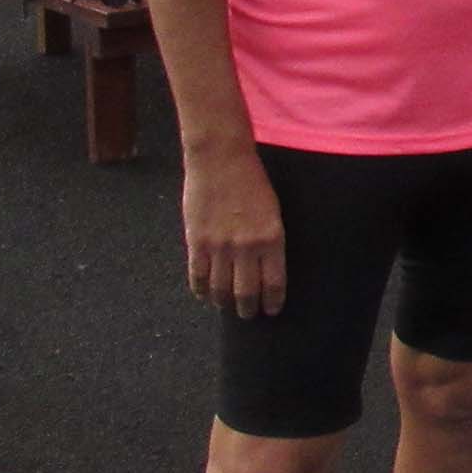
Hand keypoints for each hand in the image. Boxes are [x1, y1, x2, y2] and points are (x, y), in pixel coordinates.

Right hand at [181, 144, 285, 317]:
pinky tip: (205, 294)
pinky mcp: (197, 241)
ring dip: (224, 302)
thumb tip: (264, 268)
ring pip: (220, 289)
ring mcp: (219, 246)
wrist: (221, 158)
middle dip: (248, 309)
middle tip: (248, 314)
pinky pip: (198, 276)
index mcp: (272, 238)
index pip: (274, 283)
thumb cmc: (252, 180)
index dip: (272, 302)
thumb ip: (268, 240)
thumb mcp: (273, 211)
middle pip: (246, 292)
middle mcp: (246, 246)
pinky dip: (201, 290)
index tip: (271, 311)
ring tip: (226, 306)